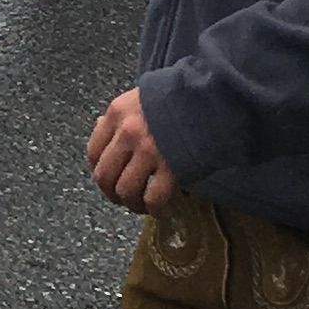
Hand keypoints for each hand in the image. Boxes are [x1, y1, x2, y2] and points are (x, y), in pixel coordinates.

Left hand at [85, 86, 173, 211]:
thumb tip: (100, 127)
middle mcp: (128, 132)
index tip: (108, 180)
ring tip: (143, 206)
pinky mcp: (171, 167)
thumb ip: (122, 116)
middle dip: (112, 194)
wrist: (215, 97)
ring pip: (126, 190)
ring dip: (132, 204)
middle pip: (105, 176)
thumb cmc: (181, 97)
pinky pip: (154, 198)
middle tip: (123, 198)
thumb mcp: (142, 97)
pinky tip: (162, 211)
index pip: (93, 152)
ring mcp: (149, 151)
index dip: (99, 171)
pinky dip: (156, 210)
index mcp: (118, 113)